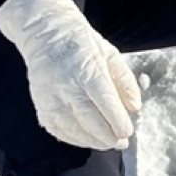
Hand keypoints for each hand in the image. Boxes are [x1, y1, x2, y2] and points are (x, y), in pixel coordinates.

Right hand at [0, 0, 141, 150]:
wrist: (46, 32)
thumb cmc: (81, 42)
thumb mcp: (110, 53)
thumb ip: (125, 80)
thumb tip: (135, 107)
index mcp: (87, 69)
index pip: (106, 102)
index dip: (118, 121)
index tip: (128, 131)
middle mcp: (67, 85)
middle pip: (90, 120)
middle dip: (108, 136)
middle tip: (120, 143)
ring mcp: (50, 97)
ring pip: (73, 129)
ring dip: (92, 141)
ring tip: (107, 143)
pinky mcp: (40, 104)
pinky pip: (57, 129)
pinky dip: (73, 139)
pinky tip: (86, 139)